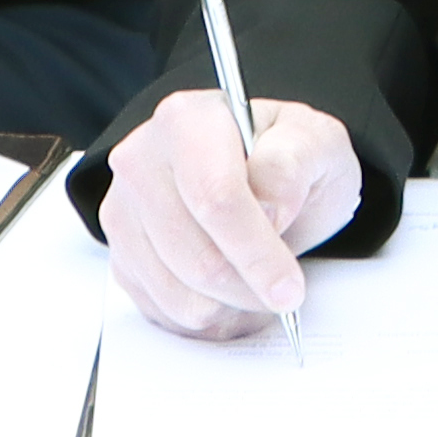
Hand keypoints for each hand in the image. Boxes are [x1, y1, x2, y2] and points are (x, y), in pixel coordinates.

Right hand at [102, 91, 367, 336]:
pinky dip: (208, 316)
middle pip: (195, 257)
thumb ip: (293, 165)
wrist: (260, 176)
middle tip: (285, 290)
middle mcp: (141, 162)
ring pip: (179, 294)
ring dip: (230, 306)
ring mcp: (124, 213)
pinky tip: (232, 292)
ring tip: (258, 284)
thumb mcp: (315, 143)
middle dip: (249, 287)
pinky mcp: (122, 257)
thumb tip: (269, 208)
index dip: (256, 252)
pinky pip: (164, 312)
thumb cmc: (285, 158)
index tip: (289, 288)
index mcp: (187, 120)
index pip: (215, 197)